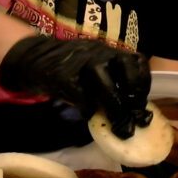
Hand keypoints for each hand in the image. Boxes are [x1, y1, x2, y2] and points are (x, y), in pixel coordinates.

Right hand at [0, 36, 151, 137]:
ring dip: (112, 103)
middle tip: (134, 120)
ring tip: (116, 125)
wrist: (34, 59)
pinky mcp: (62, 73)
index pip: (137, 62)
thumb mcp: (94, 72)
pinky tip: (88, 116)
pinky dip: (87, 108)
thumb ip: (111, 87)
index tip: (142, 108)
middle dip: (132, 96)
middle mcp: (99, 52)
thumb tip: (132, 116)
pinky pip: (79, 92)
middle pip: (125, 68)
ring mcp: (80, 61)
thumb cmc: (71, 71)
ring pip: (102, 78)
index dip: (143, 86)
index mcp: (110, 52)